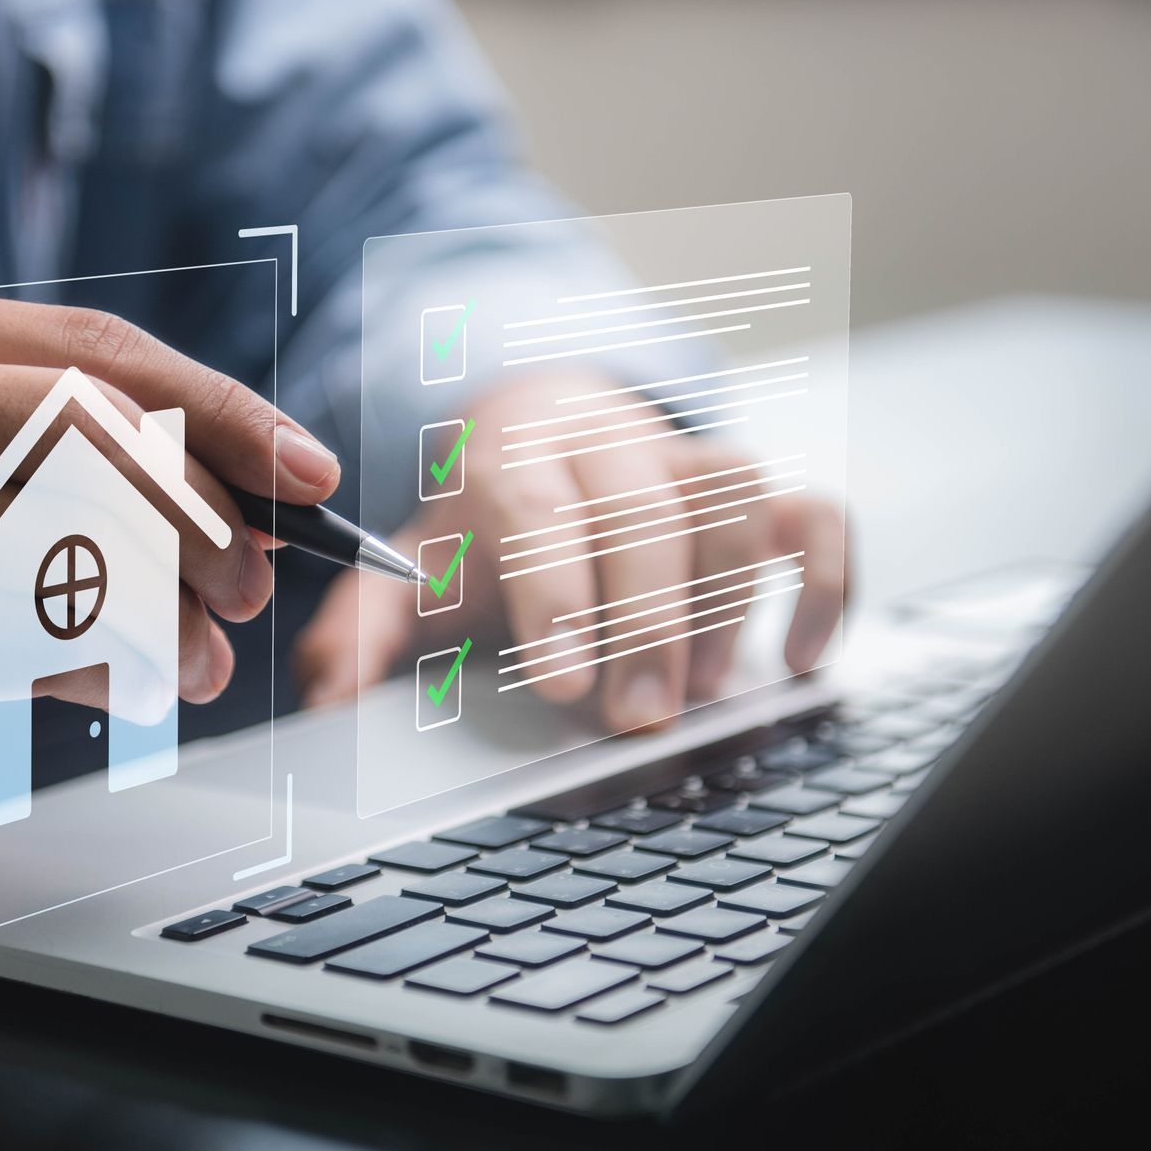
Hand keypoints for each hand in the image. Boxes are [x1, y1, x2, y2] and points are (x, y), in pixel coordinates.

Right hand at [0, 280, 338, 845]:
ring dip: (173, 612)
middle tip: (253, 586)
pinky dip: (116, 664)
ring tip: (196, 659)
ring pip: (74, 538)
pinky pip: (37, 633)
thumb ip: (69, 457)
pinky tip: (135, 687)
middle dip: (206, 515)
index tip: (307, 469)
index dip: (220, 409)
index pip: (90, 351)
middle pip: (90, 431)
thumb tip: (259, 491)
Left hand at [296, 372, 843, 732]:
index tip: (559, 682)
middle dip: (646, 623)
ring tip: (701, 691)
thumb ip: (361, 631)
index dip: (556, 594)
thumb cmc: (480, 525)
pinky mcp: (753, 488)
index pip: (539, 510)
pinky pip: (816, 512)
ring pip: (737, 495)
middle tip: (636, 720)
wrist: (543, 430)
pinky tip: (799, 658)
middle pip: (646, 510)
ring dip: (728, 599)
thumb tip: (327, 703)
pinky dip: (824, 582)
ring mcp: (688, 458)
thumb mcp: (407, 570)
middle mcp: (608, 443)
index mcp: (514, 458)